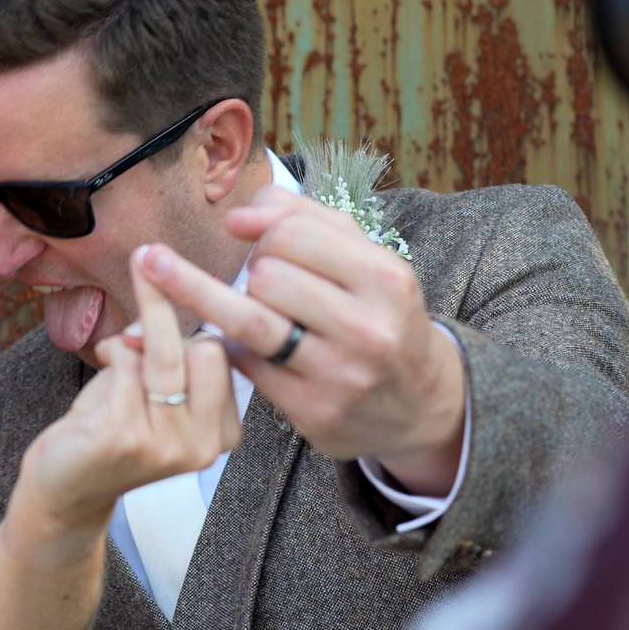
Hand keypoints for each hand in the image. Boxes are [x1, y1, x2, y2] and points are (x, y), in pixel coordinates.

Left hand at [17, 256, 242, 532]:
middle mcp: (202, 445)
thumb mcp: (153, 393)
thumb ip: (167, 356)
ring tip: (116, 338)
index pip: (227, 358)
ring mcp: (166, 444)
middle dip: (173, 330)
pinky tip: (100, 358)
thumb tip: (156, 313)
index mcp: (221, 435)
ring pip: (166, 352)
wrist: (65, 492)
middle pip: (208, 352)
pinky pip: (127, 360)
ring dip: (138, 329)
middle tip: (139, 337)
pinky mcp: (125, 436)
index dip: (197, 332)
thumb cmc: (110, 430)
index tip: (176, 306)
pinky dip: (113, 349)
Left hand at [135, 192, 465, 493]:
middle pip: (266, 276)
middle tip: (271, 285)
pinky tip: (252, 344)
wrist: (419, 402)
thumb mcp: (362, 256)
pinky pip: (245, 362)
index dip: (266, 233)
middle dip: (256, 272)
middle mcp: (369, 329)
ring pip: (248, 319)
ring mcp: (340, 376)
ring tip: (209, 288)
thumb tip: (237, 218)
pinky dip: (235, 345)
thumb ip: (300, 217)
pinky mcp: (313, 412)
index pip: (290, 233)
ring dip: (225, 301)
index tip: (267, 245)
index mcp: (386, 279)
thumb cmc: (378, 314)